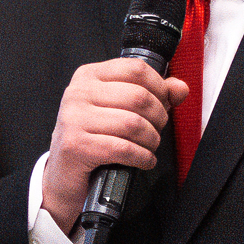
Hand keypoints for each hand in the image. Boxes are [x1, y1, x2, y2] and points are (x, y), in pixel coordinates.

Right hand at [42, 58, 187, 231]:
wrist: (64, 174)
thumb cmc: (93, 138)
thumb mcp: (119, 110)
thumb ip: (152, 95)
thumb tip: (180, 88)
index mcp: (88, 76)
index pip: (135, 68)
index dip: (159, 87)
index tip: (164, 103)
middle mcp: (78, 93)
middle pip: (138, 96)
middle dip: (158, 117)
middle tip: (157, 130)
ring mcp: (74, 118)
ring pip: (133, 124)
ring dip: (151, 140)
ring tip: (150, 147)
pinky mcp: (76, 145)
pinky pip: (124, 148)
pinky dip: (142, 157)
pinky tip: (144, 160)